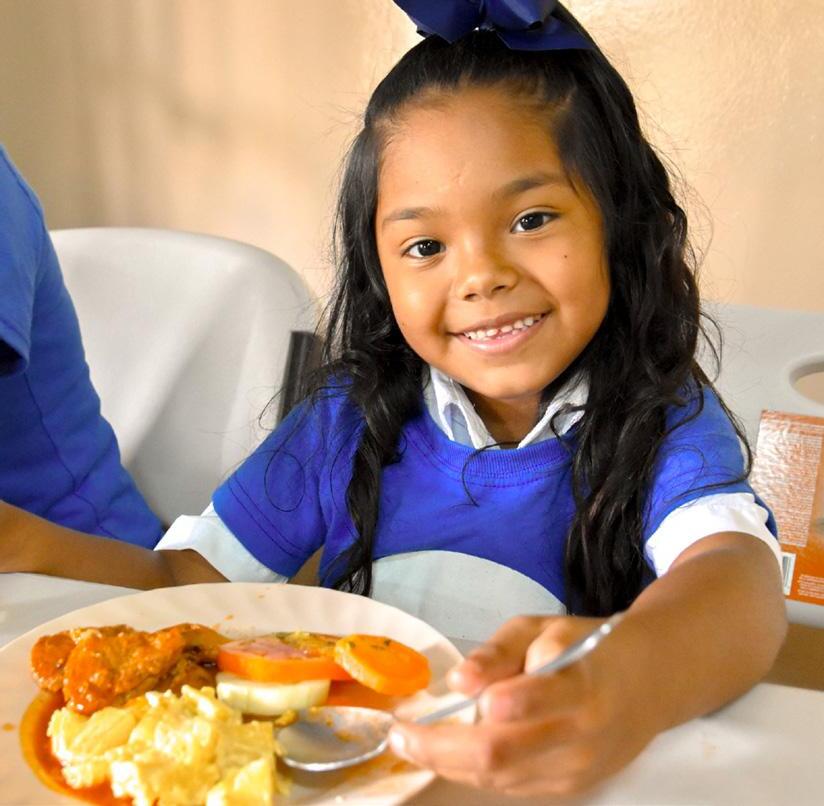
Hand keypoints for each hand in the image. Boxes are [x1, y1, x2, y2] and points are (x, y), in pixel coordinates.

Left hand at [388, 614, 658, 797]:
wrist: (647, 685)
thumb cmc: (587, 646)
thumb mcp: (542, 629)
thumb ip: (499, 652)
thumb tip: (459, 681)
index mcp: (579, 685)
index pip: (530, 702)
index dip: (482, 706)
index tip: (432, 703)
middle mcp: (580, 737)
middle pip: (500, 755)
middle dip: (439, 749)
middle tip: (398, 732)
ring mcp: (576, 772)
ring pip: (498, 779)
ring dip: (447, 764)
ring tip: (410, 741)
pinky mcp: (570, 790)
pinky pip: (509, 786)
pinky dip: (471, 772)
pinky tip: (446, 752)